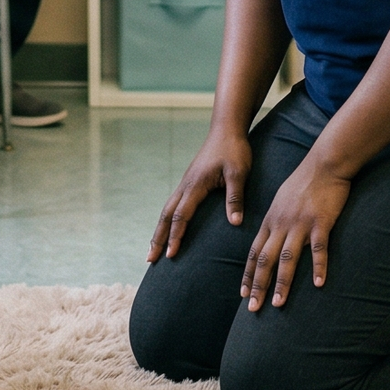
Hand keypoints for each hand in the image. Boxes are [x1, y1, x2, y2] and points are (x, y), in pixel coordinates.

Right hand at [148, 130, 251, 262]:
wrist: (227, 128)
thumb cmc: (234, 150)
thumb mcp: (238, 173)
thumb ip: (235, 197)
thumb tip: (234, 223)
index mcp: (195, 185)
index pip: (181, 215)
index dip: (175, 236)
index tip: (171, 254)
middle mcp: (186, 185)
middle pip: (166, 216)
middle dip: (158, 238)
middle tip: (150, 260)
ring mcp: (186, 183)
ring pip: (167, 210)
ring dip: (159, 230)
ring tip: (153, 249)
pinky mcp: (190, 181)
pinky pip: (173, 204)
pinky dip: (167, 219)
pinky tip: (168, 228)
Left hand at [241, 159, 350, 309]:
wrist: (324, 163)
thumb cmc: (304, 181)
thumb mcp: (281, 199)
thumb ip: (275, 220)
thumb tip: (269, 236)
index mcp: (271, 221)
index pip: (254, 252)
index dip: (248, 274)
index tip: (243, 294)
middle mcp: (281, 224)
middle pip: (265, 260)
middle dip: (257, 286)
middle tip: (253, 309)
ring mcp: (300, 224)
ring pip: (287, 258)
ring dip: (282, 283)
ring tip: (278, 304)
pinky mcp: (321, 222)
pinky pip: (318, 249)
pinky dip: (318, 267)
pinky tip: (319, 284)